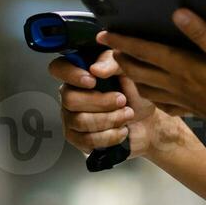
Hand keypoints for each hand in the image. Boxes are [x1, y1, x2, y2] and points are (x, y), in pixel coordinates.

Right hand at [46, 48, 168, 158]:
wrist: (147, 121)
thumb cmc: (135, 94)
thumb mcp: (129, 72)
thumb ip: (113, 64)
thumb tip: (95, 69)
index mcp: (80, 73)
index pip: (58, 68)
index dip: (71, 75)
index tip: (93, 81)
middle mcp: (71, 94)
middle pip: (70, 99)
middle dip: (101, 102)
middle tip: (122, 100)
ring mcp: (72, 118)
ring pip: (80, 121)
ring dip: (109, 119)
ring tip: (127, 114)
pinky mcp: (79, 139)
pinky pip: (86, 140)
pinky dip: (109, 136)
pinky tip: (121, 130)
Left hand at [95, 9, 205, 152]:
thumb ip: (202, 33)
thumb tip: (178, 13)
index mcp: (182, 66)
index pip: (143, 51)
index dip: (122, 41)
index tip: (103, 34)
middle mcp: (177, 84)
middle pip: (138, 71)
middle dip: (121, 59)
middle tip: (111, 49)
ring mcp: (183, 100)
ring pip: (147, 89)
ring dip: (133, 77)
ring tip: (127, 68)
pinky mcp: (193, 111)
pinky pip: (163, 104)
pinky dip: (153, 96)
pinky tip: (155, 93)